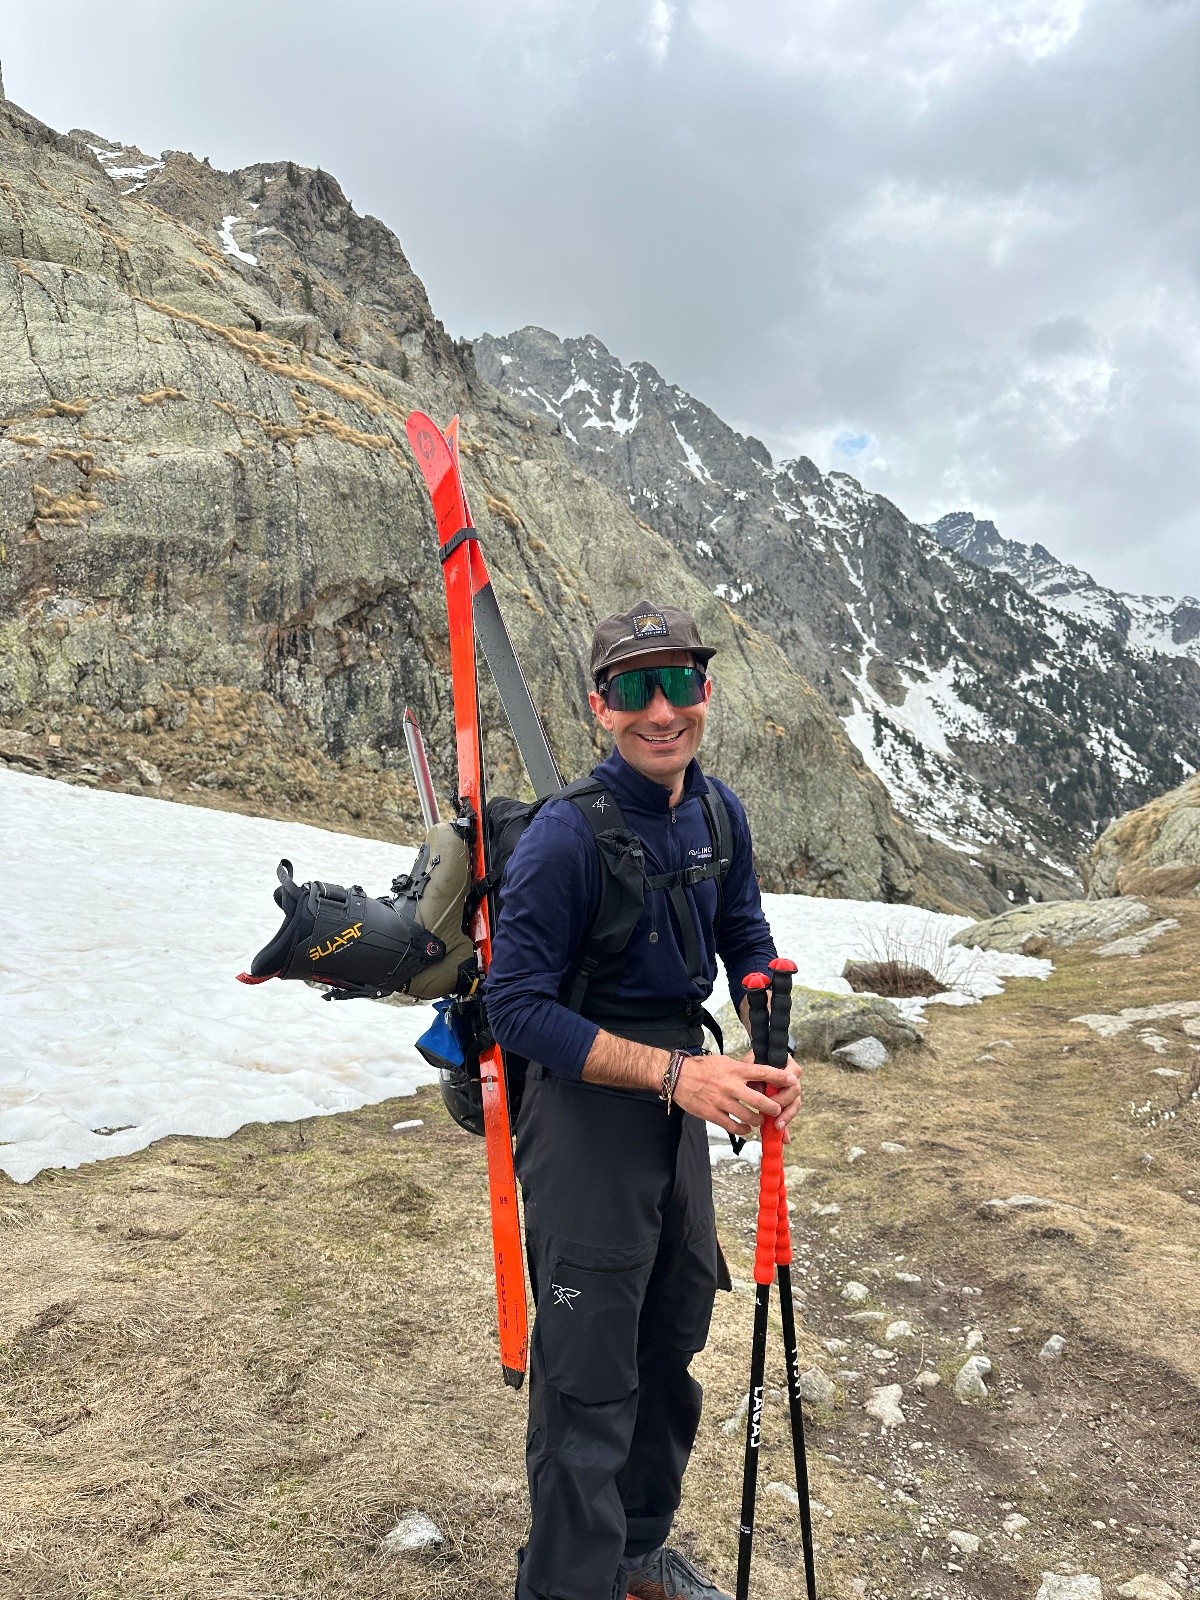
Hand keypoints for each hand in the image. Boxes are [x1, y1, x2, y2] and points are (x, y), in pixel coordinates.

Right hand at [673, 1052, 798, 1140]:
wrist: (677, 1076)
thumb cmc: (702, 1068)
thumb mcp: (724, 1062)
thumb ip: (741, 1070)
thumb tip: (759, 1075)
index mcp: (735, 1070)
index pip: (763, 1072)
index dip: (780, 1077)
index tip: (793, 1080)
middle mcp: (730, 1085)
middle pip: (760, 1100)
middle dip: (773, 1107)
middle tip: (776, 1110)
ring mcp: (721, 1101)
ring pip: (748, 1116)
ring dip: (758, 1121)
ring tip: (760, 1121)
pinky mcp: (712, 1114)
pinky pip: (733, 1126)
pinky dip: (743, 1129)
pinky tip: (745, 1128)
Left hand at [742, 1050, 802, 1141]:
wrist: (749, 1071)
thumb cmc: (752, 1065)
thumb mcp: (751, 1065)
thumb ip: (755, 1073)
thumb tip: (759, 1090)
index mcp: (786, 1066)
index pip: (793, 1072)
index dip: (787, 1080)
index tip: (777, 1086)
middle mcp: (791, 1080)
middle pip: (795, 1091)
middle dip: (785, 1102)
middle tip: (775, 1111)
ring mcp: (789, 1094)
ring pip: (794, 1106)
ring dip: (787, 1117)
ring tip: (778, 1127)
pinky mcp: (784, 1106)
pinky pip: (787, 1117)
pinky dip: (785, 1128)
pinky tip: (783, 1138)